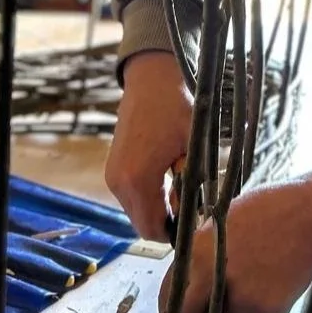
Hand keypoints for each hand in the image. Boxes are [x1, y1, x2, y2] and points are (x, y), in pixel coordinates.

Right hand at [105, 51, 193, 240]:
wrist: (151, 79)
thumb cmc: (177, 108)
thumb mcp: (195, 145)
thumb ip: (195, 183)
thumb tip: (199, 213)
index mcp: (139, 180)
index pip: (153, 229)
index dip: (176, 233)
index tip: (196, 222)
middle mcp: (119, 182)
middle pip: (143, 225)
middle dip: (168, 221)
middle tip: (190, 200)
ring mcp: (113, 176)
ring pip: (136, 212)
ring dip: (158, 208)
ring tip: (180, 182)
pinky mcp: (113, 168)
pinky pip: (131, 196)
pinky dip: (149, 196)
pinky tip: (167, 175)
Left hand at [158, 167, 311, 312]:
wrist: (310, 216)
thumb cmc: (270, 212)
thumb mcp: (222, 222)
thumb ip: (203, 255)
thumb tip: (190, 283)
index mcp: (197, 251)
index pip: (169, 293)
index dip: (170, 311)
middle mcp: (212, 275)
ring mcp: (238, 294)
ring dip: (235, 311)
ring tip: (256, 279)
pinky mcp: (262, 309)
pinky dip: (260, 311)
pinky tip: (272, 283)